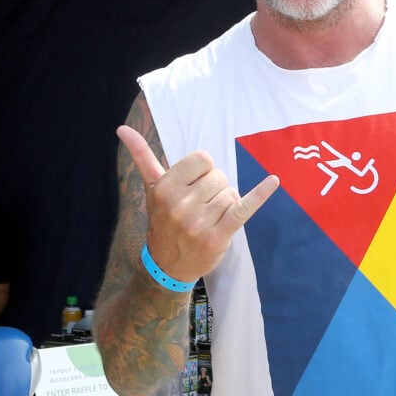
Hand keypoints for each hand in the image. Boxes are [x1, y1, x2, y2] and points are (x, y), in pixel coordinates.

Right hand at [118, 124, 278, 282]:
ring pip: (231, 192)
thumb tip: (122, 129)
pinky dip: (260, 194)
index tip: (194, 186)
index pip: (203, 158)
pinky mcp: (219, 235)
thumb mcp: (152, 189)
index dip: (204, 171)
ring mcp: (199, 221)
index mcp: (164, 187)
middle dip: (215, 188)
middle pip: (219, 175)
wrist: (168, 265)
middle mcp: (180, 204)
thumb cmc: (164, 220)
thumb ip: (142, 157)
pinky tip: (273, 181)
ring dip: (226, 202)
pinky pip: (244, 207)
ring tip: (210, 217)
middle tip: (200, 207)